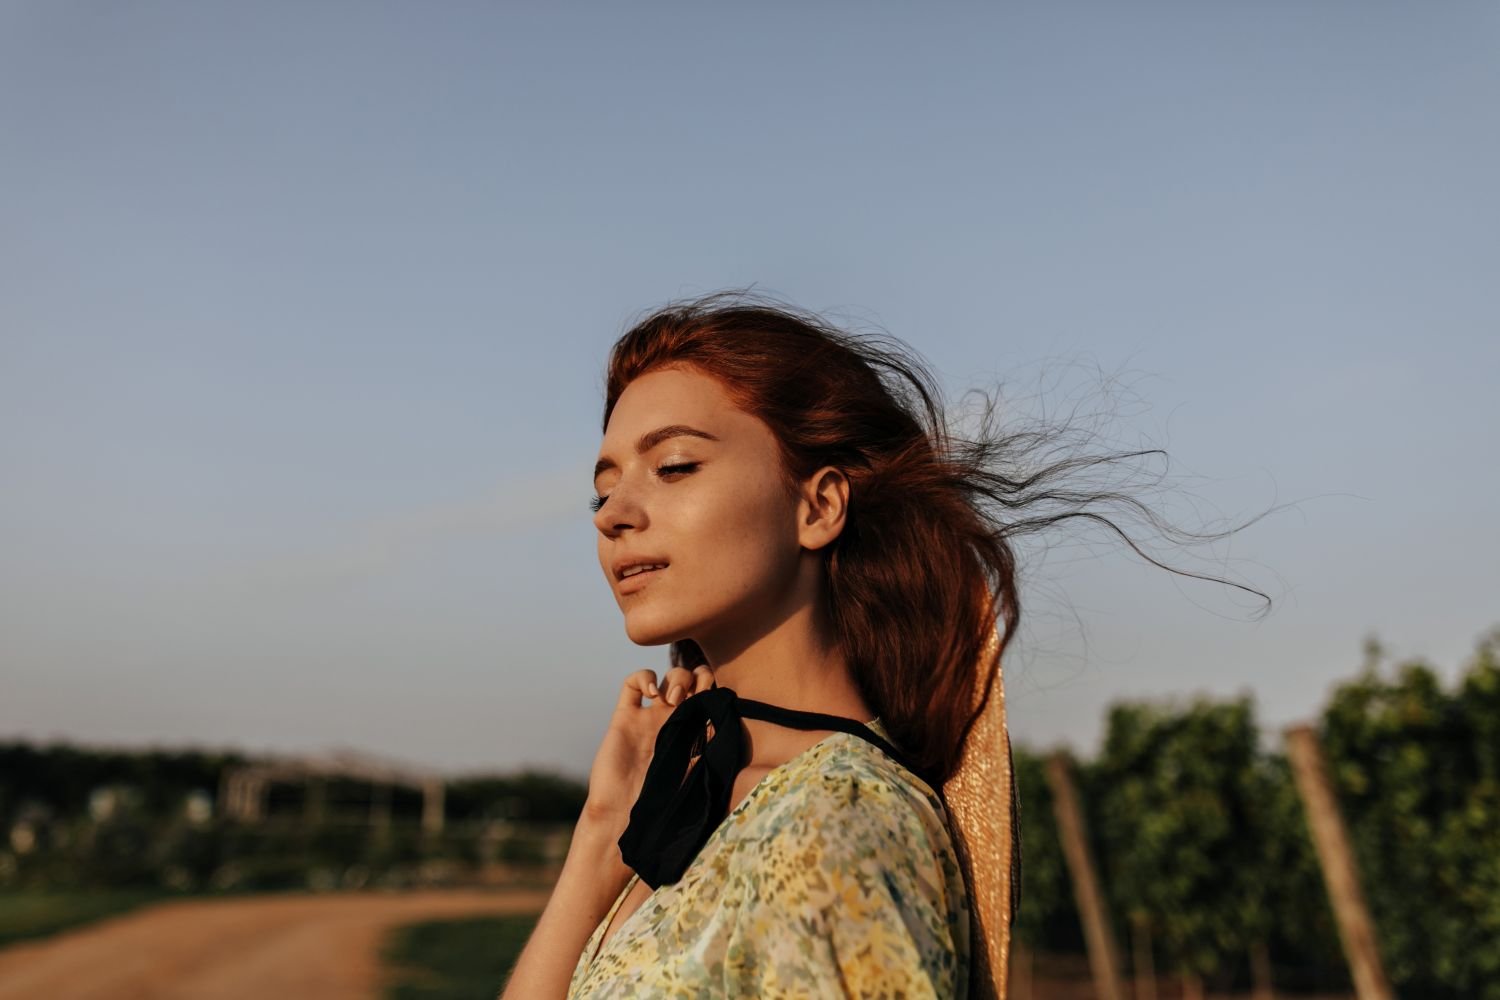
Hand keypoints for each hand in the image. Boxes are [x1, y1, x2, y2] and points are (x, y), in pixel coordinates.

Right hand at [582, 664, 716, 832]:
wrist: (626, 815)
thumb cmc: (665, 803)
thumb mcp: (700, 774)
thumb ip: (716, 750)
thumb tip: (740, 729)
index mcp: (696, 732)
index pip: (711, 696)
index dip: (715, 688)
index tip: (714, 698)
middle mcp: (675, 721)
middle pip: (692, 679)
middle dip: (695, 677)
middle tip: (691, 695)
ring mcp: (650, 717)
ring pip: (668, 675)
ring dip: (675, 678)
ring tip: (672, 698)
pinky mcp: (625, 717)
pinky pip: (632, 683)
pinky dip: (644, 677)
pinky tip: (650, 692)